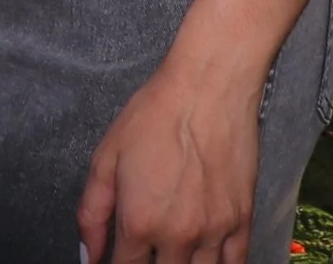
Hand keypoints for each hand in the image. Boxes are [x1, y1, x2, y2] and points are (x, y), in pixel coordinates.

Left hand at [78, 65, 258, 263]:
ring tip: (172, 251)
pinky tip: (205, 259)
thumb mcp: (107, 155)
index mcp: (139, 222)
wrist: (208, 86)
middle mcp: (177, 236)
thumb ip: (92, 212)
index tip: (119, 257)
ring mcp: (213, 232)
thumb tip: (90, 256)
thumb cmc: (156, 113)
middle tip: (146, 248)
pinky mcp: (242, 221)